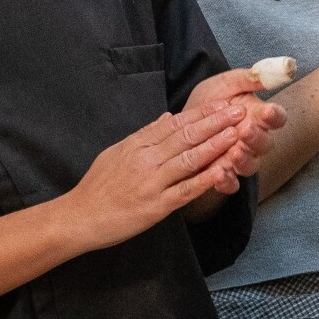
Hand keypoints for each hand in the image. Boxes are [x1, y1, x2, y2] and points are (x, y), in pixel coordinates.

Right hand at [58, 105, 252, 251]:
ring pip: (189, 159)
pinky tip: (223, 171)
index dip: (201, 112)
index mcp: (137, 145)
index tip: (222, 102)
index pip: (175, 123)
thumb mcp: (118, 152)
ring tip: (237, 133)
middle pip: (185, 136)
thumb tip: (167, 116)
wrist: (79, 216)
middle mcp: (146, 159)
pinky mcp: (156, 206)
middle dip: (215, 122)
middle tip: (239, 110)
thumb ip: (145, 135)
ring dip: (215, 145)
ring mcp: (151, 182)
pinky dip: (205, 180)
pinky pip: (185, 190)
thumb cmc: (99, 186)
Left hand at [181, 68, 284, 178]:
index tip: (268, 110)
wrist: (181, 125)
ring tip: (234, 152)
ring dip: (244, 160)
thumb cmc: (208, 102)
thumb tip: (284, 66)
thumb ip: (250, 77)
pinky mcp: (223, 176)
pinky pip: (231, 184)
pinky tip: (218, 173)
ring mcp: (239, 160)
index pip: (276, 118)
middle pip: (265, 145)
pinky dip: (226, 181)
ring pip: (250, 165)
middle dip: (257, 138)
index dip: (274, 116)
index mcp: (258, 117)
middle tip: (246, 130)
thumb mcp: (227, 84)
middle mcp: (253, 141)